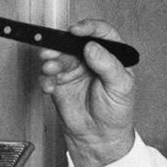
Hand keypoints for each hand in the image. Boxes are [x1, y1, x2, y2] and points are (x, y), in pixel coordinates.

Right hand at [38, 19, 135, 166]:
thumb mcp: (121, 86)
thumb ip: (107, 64)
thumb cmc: (117, 112)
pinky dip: (46, 79)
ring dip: (51, 60)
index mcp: (111, 56)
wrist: (101, 138)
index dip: (89, 27)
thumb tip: (92, 46)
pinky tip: (50, 86)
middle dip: (62, 44)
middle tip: (54, 49)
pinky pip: (48, 76)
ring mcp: (74, 71)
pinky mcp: (60, 84)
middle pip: (74, 43)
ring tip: (51, 68)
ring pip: (58, 56)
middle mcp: (91, 60)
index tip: (77, 30)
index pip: (101, 33)